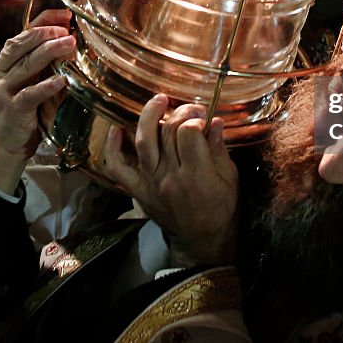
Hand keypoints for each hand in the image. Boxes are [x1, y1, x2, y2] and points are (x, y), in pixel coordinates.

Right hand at [0, 8, 74, 193]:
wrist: (6, 147)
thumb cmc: (24, 112)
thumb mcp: (32, 83)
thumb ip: (45, 66)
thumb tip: (71, 42)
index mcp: (5, 64)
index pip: (21, 35)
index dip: (42, 23)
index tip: (64, 14)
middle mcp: (0, 73)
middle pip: (20, 45)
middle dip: (44, 33)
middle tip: (66, 29)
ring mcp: (3, 91)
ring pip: (25, 65)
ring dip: (49, 52)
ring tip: (69, 44)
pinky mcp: (12, 110)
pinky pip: (29, 95)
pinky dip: (46, 86)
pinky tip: (62, 80)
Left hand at [105, 94, 238, 267]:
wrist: (202, 241)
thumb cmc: (222, 209)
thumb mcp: (230, 179)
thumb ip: (219, 149)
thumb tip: (214, 121)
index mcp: (197, 176)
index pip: (188, 134)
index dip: (195, 119)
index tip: (203, 118)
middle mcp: (170, 178)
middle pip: (168, 133)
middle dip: (180, 113)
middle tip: (191, 110)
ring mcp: (151, 184)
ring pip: (143, 142)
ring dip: (149, 116)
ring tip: (159, 101)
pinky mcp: (138, 190)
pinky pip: (118, 168)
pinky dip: (113, 148)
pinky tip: (116, 129)